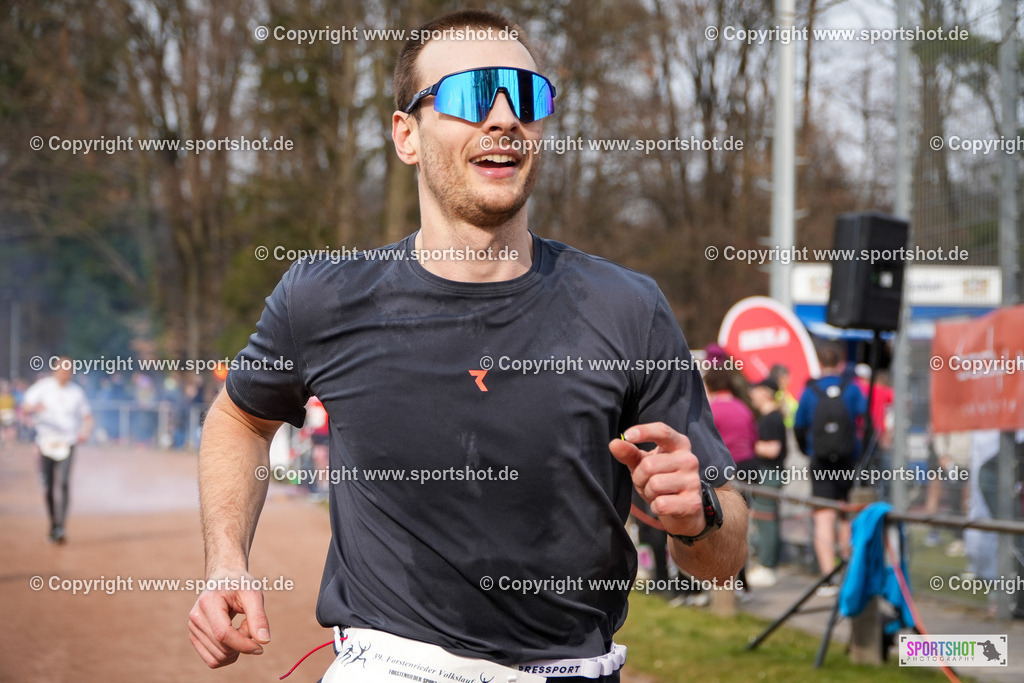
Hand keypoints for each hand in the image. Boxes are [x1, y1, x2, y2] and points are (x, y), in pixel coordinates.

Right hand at [188, 572, 270, 667]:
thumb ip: (259, 617)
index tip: (260, 647)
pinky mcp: (195, 637)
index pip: (223, 634)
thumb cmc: (240, 584)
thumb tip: (264, 641)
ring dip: (236, 650)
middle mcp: (196, 617)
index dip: (243, 645)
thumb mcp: (253, 594)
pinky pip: (212, 660)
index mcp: (208, 603)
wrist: (224, 579)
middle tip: (250, 625)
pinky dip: (228, 655)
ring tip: (242, 628)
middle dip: (242, 644)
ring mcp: (193, 629)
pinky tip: (235, 638)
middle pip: (221, 648)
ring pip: (217, 658)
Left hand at [609, 422, 705, 537]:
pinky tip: (665, 505)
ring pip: (655, 485)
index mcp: (679, 444)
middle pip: (649, 464)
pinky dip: (656, 507)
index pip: (662, 431)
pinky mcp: (693, 502)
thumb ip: (630, 453)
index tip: (627, 436)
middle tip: (648, 483)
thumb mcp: (643, 464)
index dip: (644, 431)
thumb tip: (614, 443)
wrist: (681, 510)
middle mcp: (689, 460)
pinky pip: (661, 504)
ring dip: (648, 493)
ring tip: (658, 493)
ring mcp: (693, 481)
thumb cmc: (661, 480)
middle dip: (640, 477)